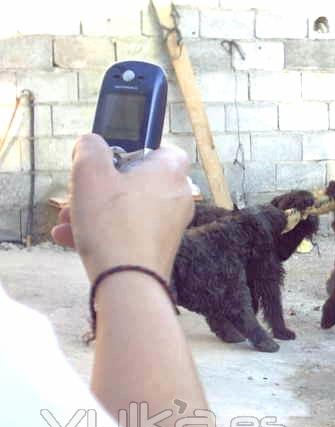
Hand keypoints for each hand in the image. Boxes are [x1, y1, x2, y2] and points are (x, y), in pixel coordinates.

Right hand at [51, 134, 193, 281]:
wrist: (129, 282)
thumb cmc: (113, 225)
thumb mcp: (90, 174)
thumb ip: (90, 149)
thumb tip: (92, 143)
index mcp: (170, 172)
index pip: (162, 148)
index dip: (134, 150)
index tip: (108, 159)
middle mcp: (178, 198)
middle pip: (136, 182)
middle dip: (99, 188)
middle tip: (75, 195)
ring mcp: (171, 226)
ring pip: (127, 209)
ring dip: (94, 212)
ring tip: (65, 222)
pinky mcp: (159, 249)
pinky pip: (129, 232)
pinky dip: (103, 233)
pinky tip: (69, 239)